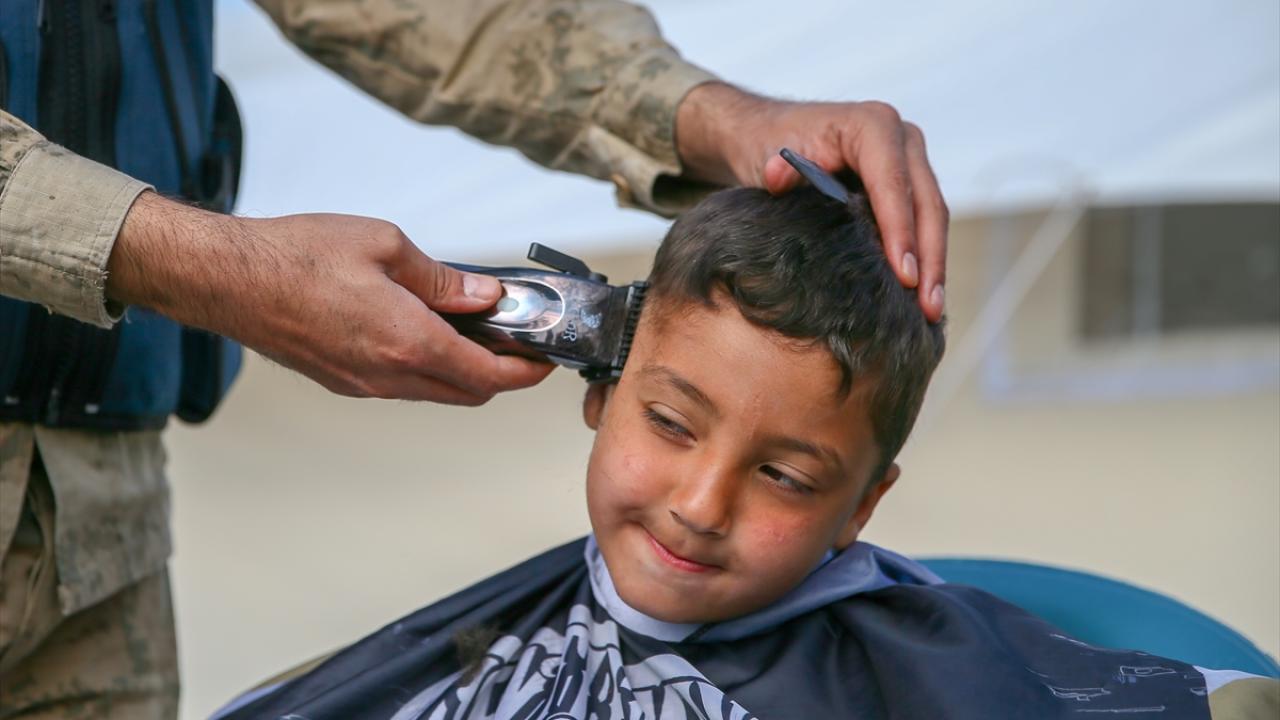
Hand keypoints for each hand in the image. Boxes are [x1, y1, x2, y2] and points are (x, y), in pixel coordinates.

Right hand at [106, 192, 553, 404]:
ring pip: (435, 392)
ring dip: (464, 372)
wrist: (229, 280)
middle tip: (515, 340)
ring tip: (474, 330)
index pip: (489, 375)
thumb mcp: (386, 246)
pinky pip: (403, 385)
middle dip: (501, 374)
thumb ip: (443, 278)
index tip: (544, 358)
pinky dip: (429, 368)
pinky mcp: (343, 382)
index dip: (525, 371)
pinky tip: (428, 332)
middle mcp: (388, 374)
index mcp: (407, 341)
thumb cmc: (296, 256)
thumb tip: (484, 293)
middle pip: (468, 393)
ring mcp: (364, 384)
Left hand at [676, 83, 947, 321]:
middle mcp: (902, 139)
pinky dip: (925, 259)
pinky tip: (923, 298)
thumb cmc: (769, 146)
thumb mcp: (766, 156)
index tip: (903, 276)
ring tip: (931, 312)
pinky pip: (925, 223)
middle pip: (926, 204)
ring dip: (934, 266)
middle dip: (929, 258)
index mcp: (872, 125)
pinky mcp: (910, 185)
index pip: (893, 184)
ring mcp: (911, 161)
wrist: (770, 135)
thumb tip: (778, 178)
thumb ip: (776, 169)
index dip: (900, 232)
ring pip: (933, 217)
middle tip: (927, 308)